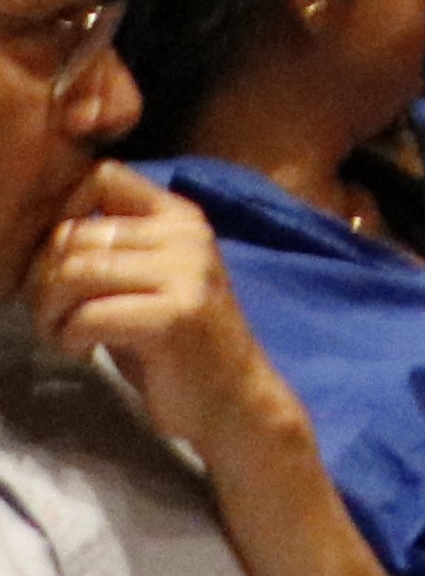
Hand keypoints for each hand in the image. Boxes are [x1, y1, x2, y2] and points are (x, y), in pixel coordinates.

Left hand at [26, 167, 288, 467]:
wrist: (232, 400)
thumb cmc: (176, 344)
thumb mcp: (148, 282)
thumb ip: (112, 249)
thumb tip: (47, 233)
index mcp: (180, 218)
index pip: (103, 175)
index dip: (62, 213)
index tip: (60, 262)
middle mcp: (186, 236)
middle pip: (73, 233)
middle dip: (42, 281)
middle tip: (53, 318)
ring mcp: (186, 274)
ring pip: (73, 271)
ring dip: (49, 312)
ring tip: (63, 335)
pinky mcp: (175, 317)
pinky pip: (87, 315)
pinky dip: (69, 338)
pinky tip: (84, 352)